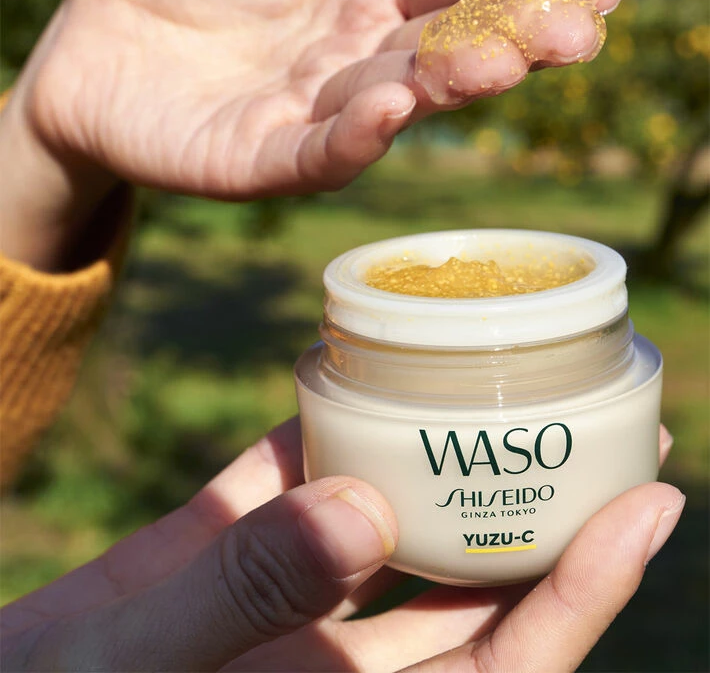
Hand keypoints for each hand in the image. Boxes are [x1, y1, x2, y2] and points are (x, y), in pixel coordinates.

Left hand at [0, 0, 619, 269]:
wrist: (90, 31)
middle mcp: (362, 49)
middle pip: (452, 41)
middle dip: (517, 34)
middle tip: (574, 31)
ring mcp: (321, 108)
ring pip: (403, 98)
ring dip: (453, 80)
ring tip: (499, 56)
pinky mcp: (270, 157)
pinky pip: (324, 151)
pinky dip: (359, 133)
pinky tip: (391, 101)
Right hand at [1, 421, 680, 671]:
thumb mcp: (135, 666)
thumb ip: (243, 593)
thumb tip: (364, 510)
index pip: (501, 663)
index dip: (584, 594)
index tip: (652, 507)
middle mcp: (332, 657)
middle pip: (473, 587)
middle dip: (554, 515)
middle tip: (620, 432)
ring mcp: (282, 595)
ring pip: (396, 527)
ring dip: (455, 462)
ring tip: (515, 388)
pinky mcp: (226, 544)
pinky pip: (298, 479)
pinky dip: (331, 429)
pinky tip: (363, 370)